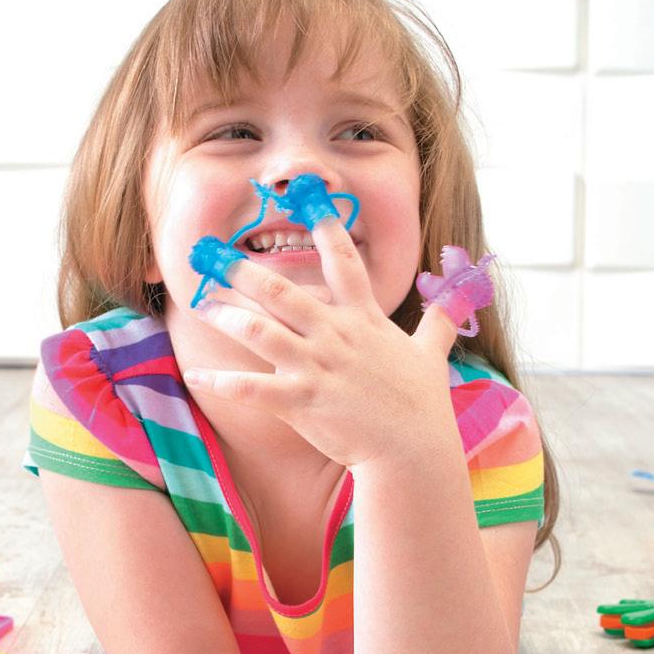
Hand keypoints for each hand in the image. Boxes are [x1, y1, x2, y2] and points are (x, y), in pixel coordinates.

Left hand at [183, 213, 458, 468]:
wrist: (414, 451)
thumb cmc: (422, 406)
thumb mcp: (432, 356)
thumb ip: (438, 324)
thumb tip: (457, 300)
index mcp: (364, 320)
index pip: (345, 263)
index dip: (327, 229)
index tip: (308, 201)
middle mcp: (335, 336)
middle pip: (282, 293)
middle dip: (245, 271)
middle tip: (214, 255)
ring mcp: (317, 368)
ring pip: (260, 332)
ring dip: (227, 316)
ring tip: (201, 304)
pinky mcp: (302, 401)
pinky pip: (252, 389)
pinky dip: (221, 383)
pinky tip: (196, 376)